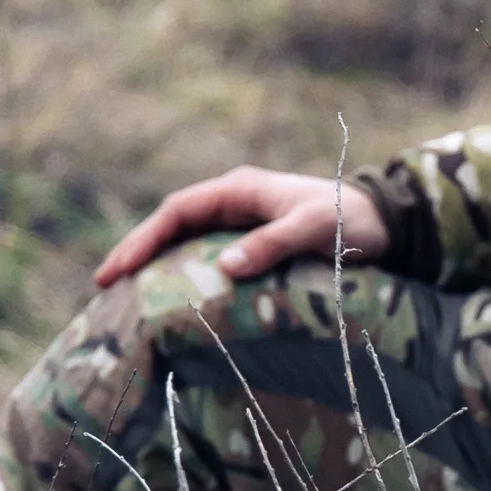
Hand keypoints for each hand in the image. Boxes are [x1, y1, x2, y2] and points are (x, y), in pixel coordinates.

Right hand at [93, 166, 388, 288]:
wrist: (387, 223)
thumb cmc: (353, 222)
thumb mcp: (315, 229)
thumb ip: (274, 244)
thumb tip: (227, 266)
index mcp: (240, 190)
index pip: (177, 211)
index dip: (143, 238)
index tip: (117, 269)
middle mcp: (234, 202)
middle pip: (171, 226)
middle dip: (136, 251)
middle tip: (103, 286)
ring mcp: (242, 223)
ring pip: (185, 242)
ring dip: (155, 265)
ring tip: (124, 297)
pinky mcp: (253, 244)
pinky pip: (206, 257)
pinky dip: (182, 275)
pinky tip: (168, 301)